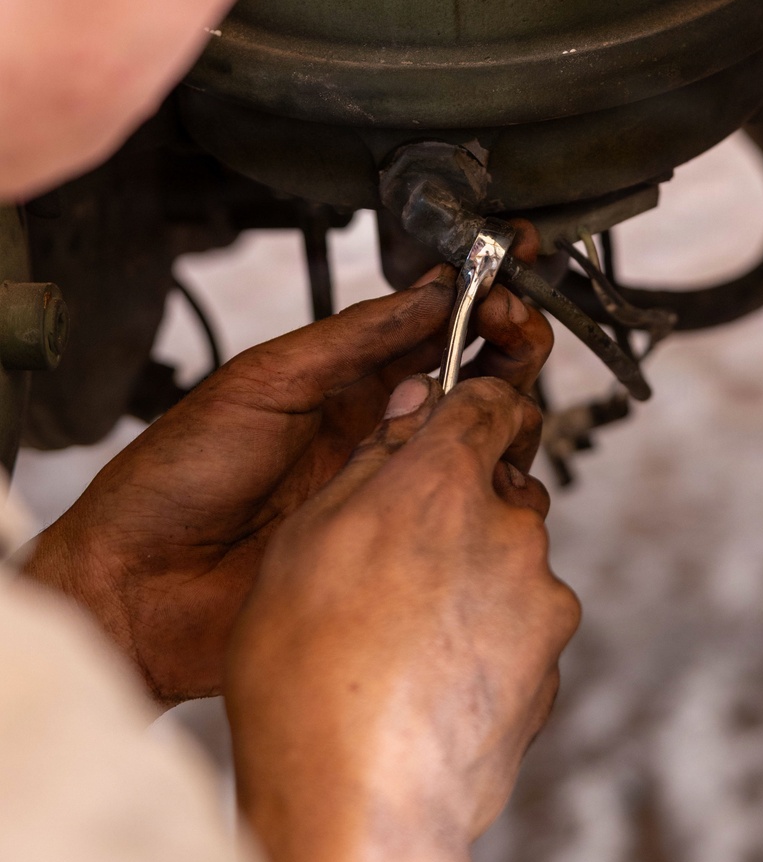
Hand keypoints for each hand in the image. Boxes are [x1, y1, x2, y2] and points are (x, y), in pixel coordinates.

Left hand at [20, 240, 552, 707]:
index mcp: (342, 380)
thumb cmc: (176, 479)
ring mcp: (391, 486)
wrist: (142, 584)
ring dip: (508, 410)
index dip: (477, 299)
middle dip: (511, 344)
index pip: (429, 326)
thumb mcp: (263, 383)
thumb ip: (351, 340)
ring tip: (500, 400)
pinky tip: (486, 469)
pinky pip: (466, 511)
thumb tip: (427, 291)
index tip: (508, 277)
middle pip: (474, 379)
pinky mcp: (398, 545)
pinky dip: (494, 486)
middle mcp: (376, 429)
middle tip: (520, 330)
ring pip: (481, 441)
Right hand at [226, 374, 580, 861]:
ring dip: (472, 578)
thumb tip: (410, 415)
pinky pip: (521, 627)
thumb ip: (370, 464)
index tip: (452, 418)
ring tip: (399, 636)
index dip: (466, 406)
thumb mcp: (305, 542)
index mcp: (444, 484)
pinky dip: (486, 639)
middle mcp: (510, 532)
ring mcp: (541, 603)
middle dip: (460, 508)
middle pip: (499, 489)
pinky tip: (425, 678)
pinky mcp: (551, 667)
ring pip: (510, 563)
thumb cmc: (307, 676)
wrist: (356, 806)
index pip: (486, 402)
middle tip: (394, 558)